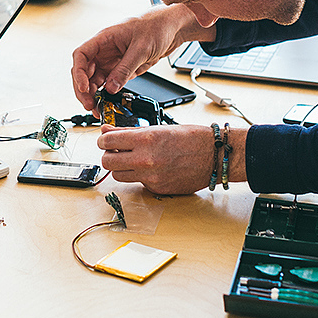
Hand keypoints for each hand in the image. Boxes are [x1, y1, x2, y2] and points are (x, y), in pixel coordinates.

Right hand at [71, 5, 211, 110]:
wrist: (170, 28)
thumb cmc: (155, 27)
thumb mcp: (141, 48)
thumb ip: (125, 68)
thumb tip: (111, 87)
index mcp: (104, 39)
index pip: (81, 55)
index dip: (79, 73)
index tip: (84, 87)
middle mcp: (104, 50)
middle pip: (84, 71)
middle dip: (84, 89)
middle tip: (90, 104)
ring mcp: (111, 60)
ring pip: (94, 80)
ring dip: (93, 94)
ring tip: (97, 108)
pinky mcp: (120, 68)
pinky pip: (107, 83)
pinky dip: (105, 94)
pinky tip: (105, 103)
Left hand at [97, 123, 246, 194]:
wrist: (214, 155)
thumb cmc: (191, 138)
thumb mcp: (158, 128)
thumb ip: (129, 132)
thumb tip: (107, 130)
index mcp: (145, 140)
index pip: (107, 141)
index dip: (103, 140)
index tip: (105, 140)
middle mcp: (146, 160)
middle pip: (107, 162)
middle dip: (108, 155)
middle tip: (115, 151)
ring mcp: (151, 177)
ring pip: (118, 176)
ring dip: (120, 168)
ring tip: (131, 160)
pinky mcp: (157, 189)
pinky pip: (137, 183)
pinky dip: (138, 176)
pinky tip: (150, 167)